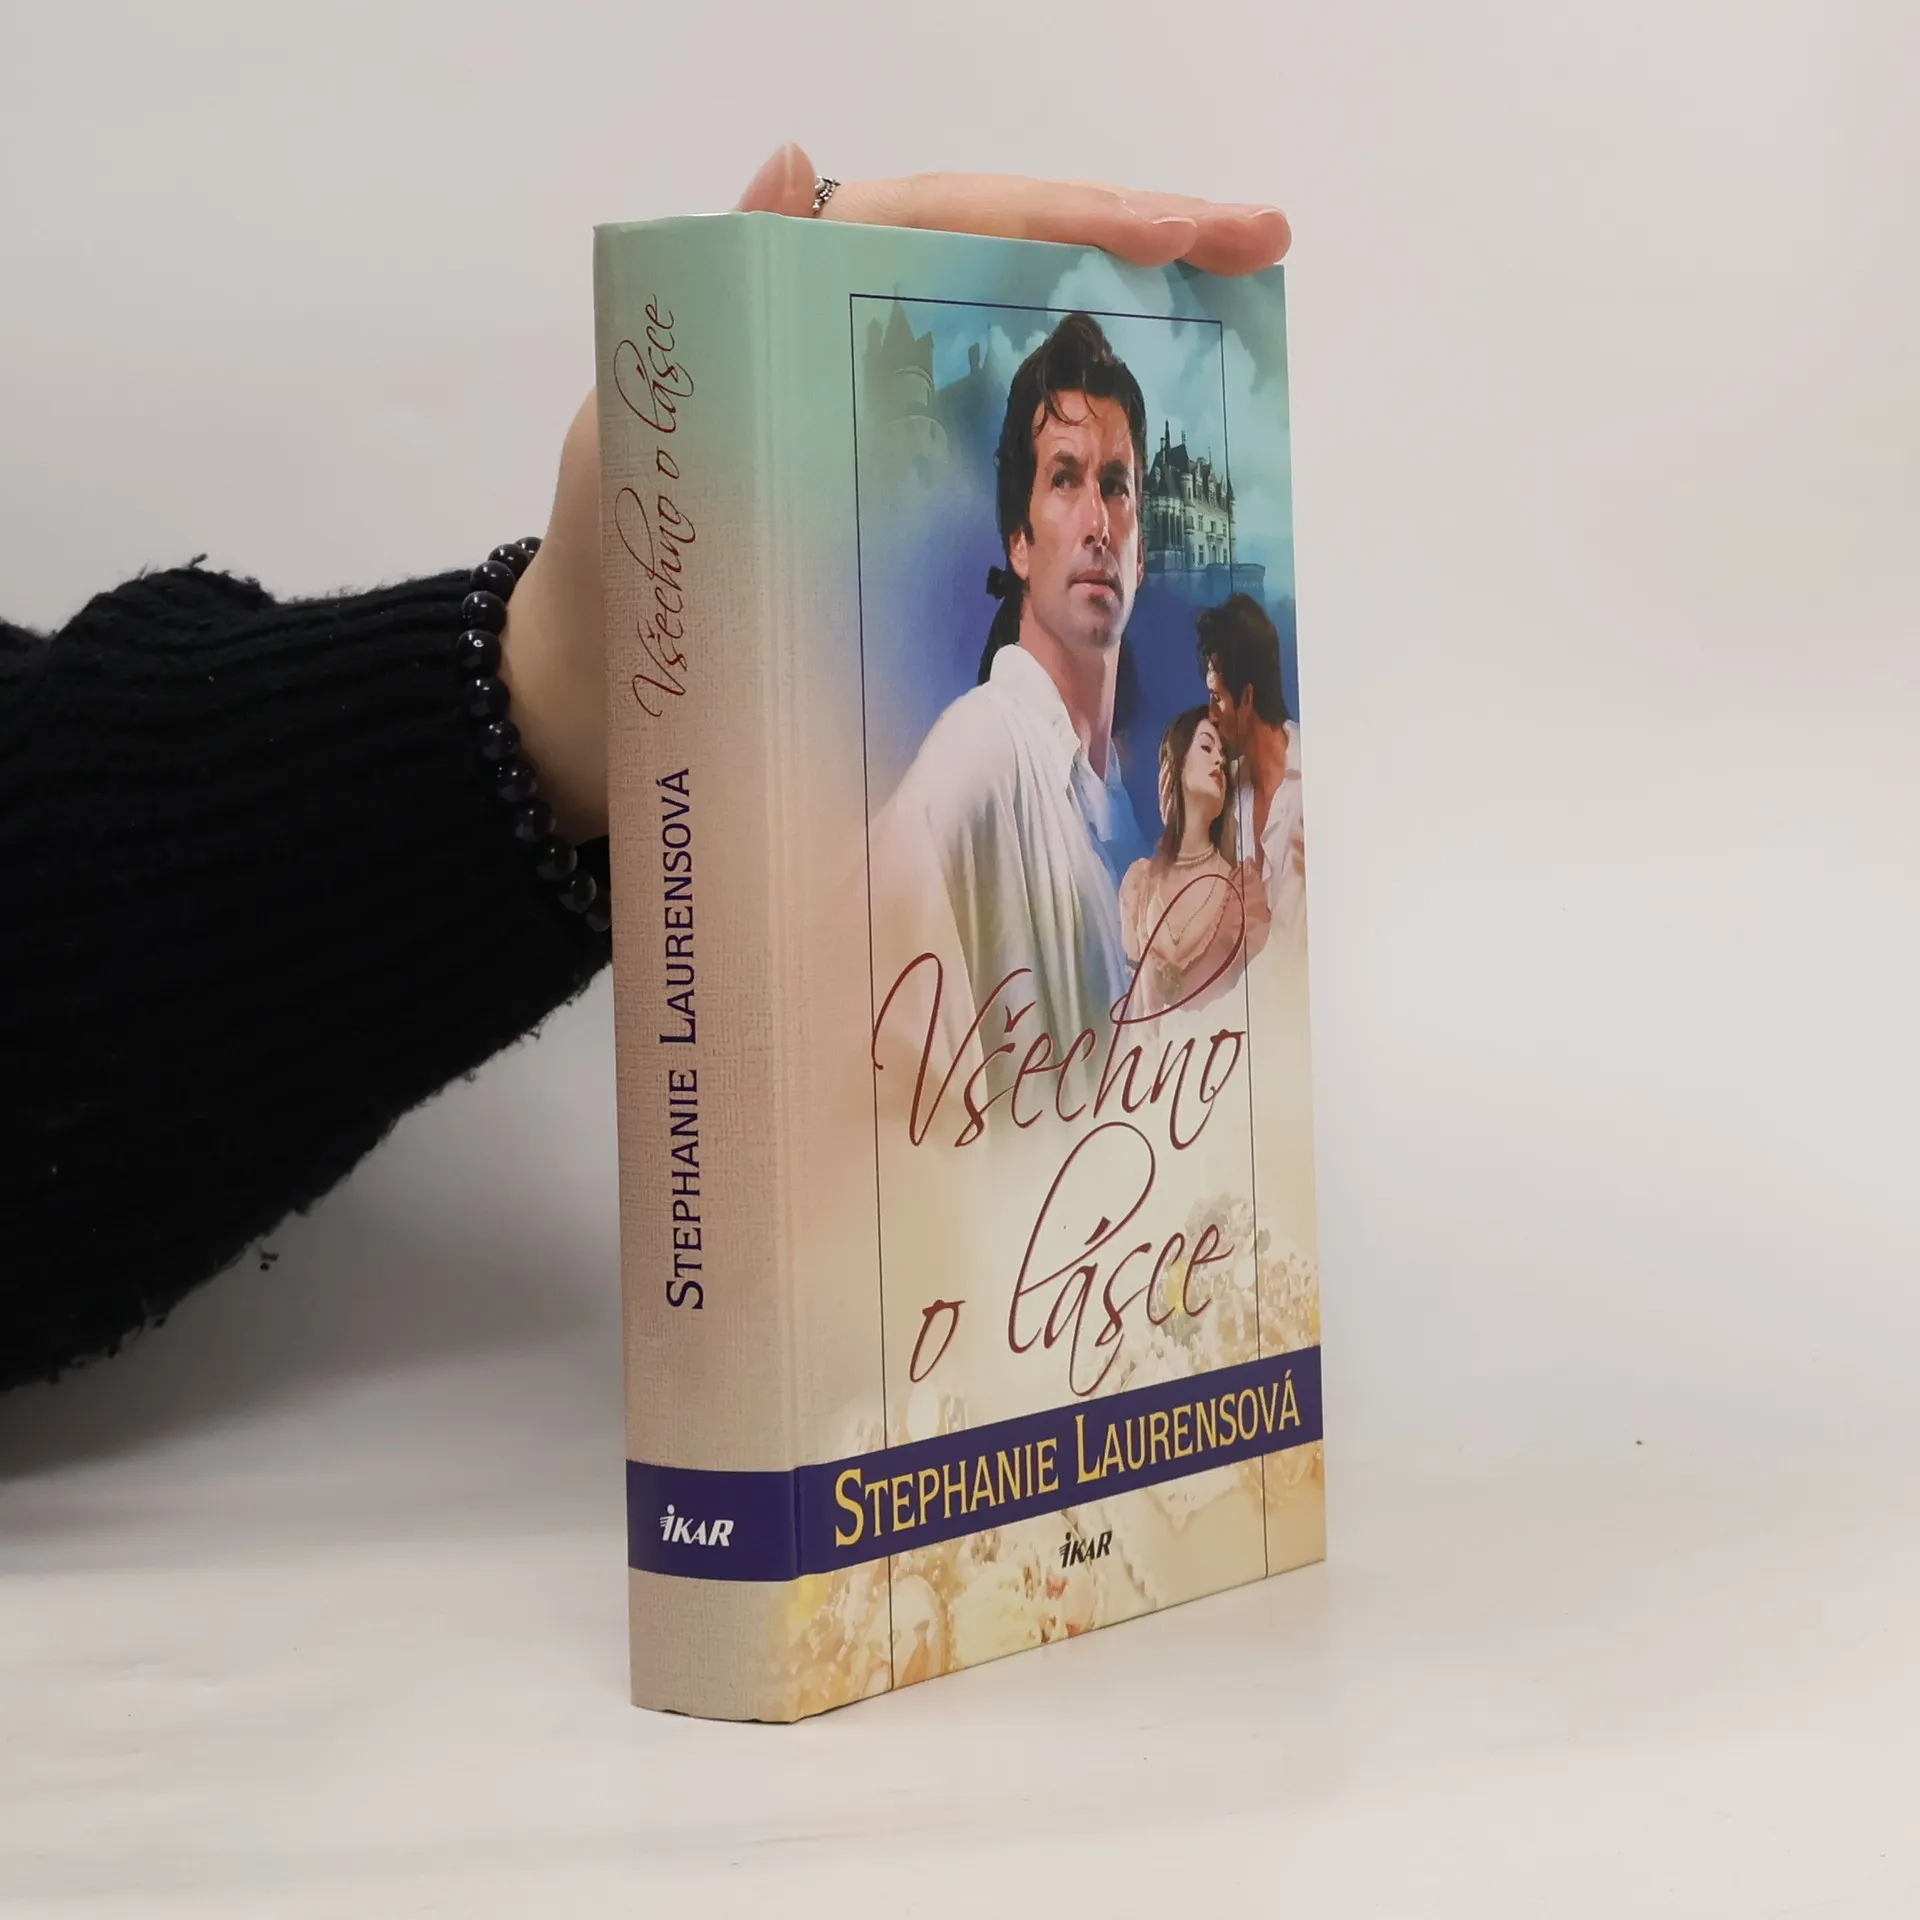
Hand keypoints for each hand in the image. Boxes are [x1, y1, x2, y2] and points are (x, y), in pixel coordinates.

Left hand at [503, 144, 1292, 841]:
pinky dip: (1078, 454)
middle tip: (1254, 243)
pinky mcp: (890, 512)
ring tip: (1230, 318)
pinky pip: (999, 463)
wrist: (595, 714)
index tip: (1192, 226)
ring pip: (1015, 356)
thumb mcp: (635, 431)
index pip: (950, 221)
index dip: (1073, 213)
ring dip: (1122, 333)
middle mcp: (844, 353)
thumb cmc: (608, 579)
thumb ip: (708, 307)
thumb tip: (792, 164)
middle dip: (1133, 245)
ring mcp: (877, 434)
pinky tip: (1151, 455)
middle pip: (1005, 266)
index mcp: (786, 310)